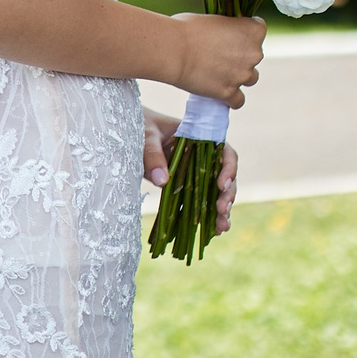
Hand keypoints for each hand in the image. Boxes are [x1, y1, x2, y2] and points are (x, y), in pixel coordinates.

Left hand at [142, 111, 239, 234]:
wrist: (128, 128)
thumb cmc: (141, 125)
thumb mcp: (146, 135)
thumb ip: (153, 155)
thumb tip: (162, 181)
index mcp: (200, 138)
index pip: (224, 152)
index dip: (228, 169)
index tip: (222, 185)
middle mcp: (203, 156)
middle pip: (224, 176)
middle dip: (227, 194)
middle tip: (221, 210)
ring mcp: (195, 172)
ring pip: (216, 192)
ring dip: (221, 210)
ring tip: (221, 228)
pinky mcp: (185, 186)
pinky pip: (200, 201)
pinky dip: (206, 216)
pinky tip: (212, 232)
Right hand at [171, 12, 263, 106]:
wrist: (172, 50)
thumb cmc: (187, 29)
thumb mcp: (213, 19)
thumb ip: (226, 28)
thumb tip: (224, 35)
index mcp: (253, 31)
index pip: (259, 28)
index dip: (244, 31)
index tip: (232, 33)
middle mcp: (254, 53)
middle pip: (254, 55)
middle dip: (240, 54)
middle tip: (219, 53)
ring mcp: (242, 75)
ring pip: (250, 78)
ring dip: (238, 75)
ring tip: (219, 73)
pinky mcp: (229, 92)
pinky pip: (238, 100)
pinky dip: (231, 98)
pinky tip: (222, 93)